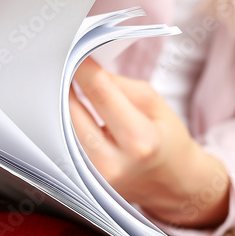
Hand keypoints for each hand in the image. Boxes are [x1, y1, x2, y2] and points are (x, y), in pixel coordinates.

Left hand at [70, 58, 229, 228]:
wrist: (174, 182)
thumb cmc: (167, 138)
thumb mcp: (154, 103)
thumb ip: (118, 85)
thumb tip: (84, 68)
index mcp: (141, 141)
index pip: (101, 95)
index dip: (83, 70)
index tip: (74, 52)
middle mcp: (114, 163)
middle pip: (72, 114)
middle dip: (65, 85)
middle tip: (62, 64)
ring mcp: (96, 178)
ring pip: (63, 131)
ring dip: (60, 105)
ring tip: (63, 85)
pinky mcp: (84, 183)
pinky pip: (65, 145)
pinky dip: (63, 124)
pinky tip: (66, 109)